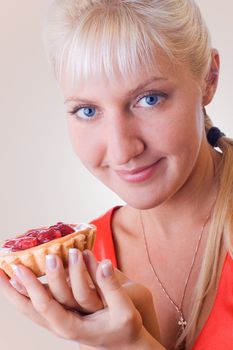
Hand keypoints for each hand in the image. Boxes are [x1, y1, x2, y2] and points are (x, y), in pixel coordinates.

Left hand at [0, 253, 163, 349]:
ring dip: (15, 291)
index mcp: (72, 327)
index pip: (45, 306)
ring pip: (29, 308)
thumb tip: (102, 263)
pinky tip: (20, 281)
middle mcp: (60, 326)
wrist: (124, 343)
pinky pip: (38, 305)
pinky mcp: (61, 315)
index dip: (32, 286)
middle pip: (30, 309)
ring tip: (4, 273)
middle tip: (8, 264)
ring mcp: (58, 322)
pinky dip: (26, 293)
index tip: (20, 267)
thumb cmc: (124, 328)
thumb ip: (112, 287)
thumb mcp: (125, 310)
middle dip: (17, 287)